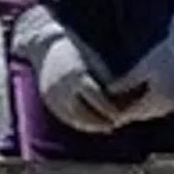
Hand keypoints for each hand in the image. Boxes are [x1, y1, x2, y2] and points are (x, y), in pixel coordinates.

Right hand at [11, 6, 120, 133]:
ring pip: (74, 118)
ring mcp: (53, 95)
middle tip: (116, 124)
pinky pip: (64, 116)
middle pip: (84, 112)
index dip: (109, 109)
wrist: (46, 47)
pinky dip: (79, 122)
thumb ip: (106, 77)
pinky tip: (91, 124)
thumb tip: (127, 93)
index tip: (121, 115)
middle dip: (101, 121)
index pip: (96, 97)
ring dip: (91, 125)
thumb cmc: (77, 50)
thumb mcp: (92, 59)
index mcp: (76, 74)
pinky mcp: (48, 99)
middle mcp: (63, 86)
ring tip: (106, 127)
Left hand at [107, 9, 173, 124]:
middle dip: (131, 113)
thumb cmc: (165, 53)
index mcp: (159, 97)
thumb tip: (109, 90)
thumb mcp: (144, 66)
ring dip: (143, 110)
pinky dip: (154, 105)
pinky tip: (144, 100)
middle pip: (145, 114)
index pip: (136, 111)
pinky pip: (164, 107)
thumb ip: (127, 81)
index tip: (109, 113)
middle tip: (115, 113)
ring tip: (127, 107)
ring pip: (155, 111)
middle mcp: (170, 104)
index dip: (122, 113)